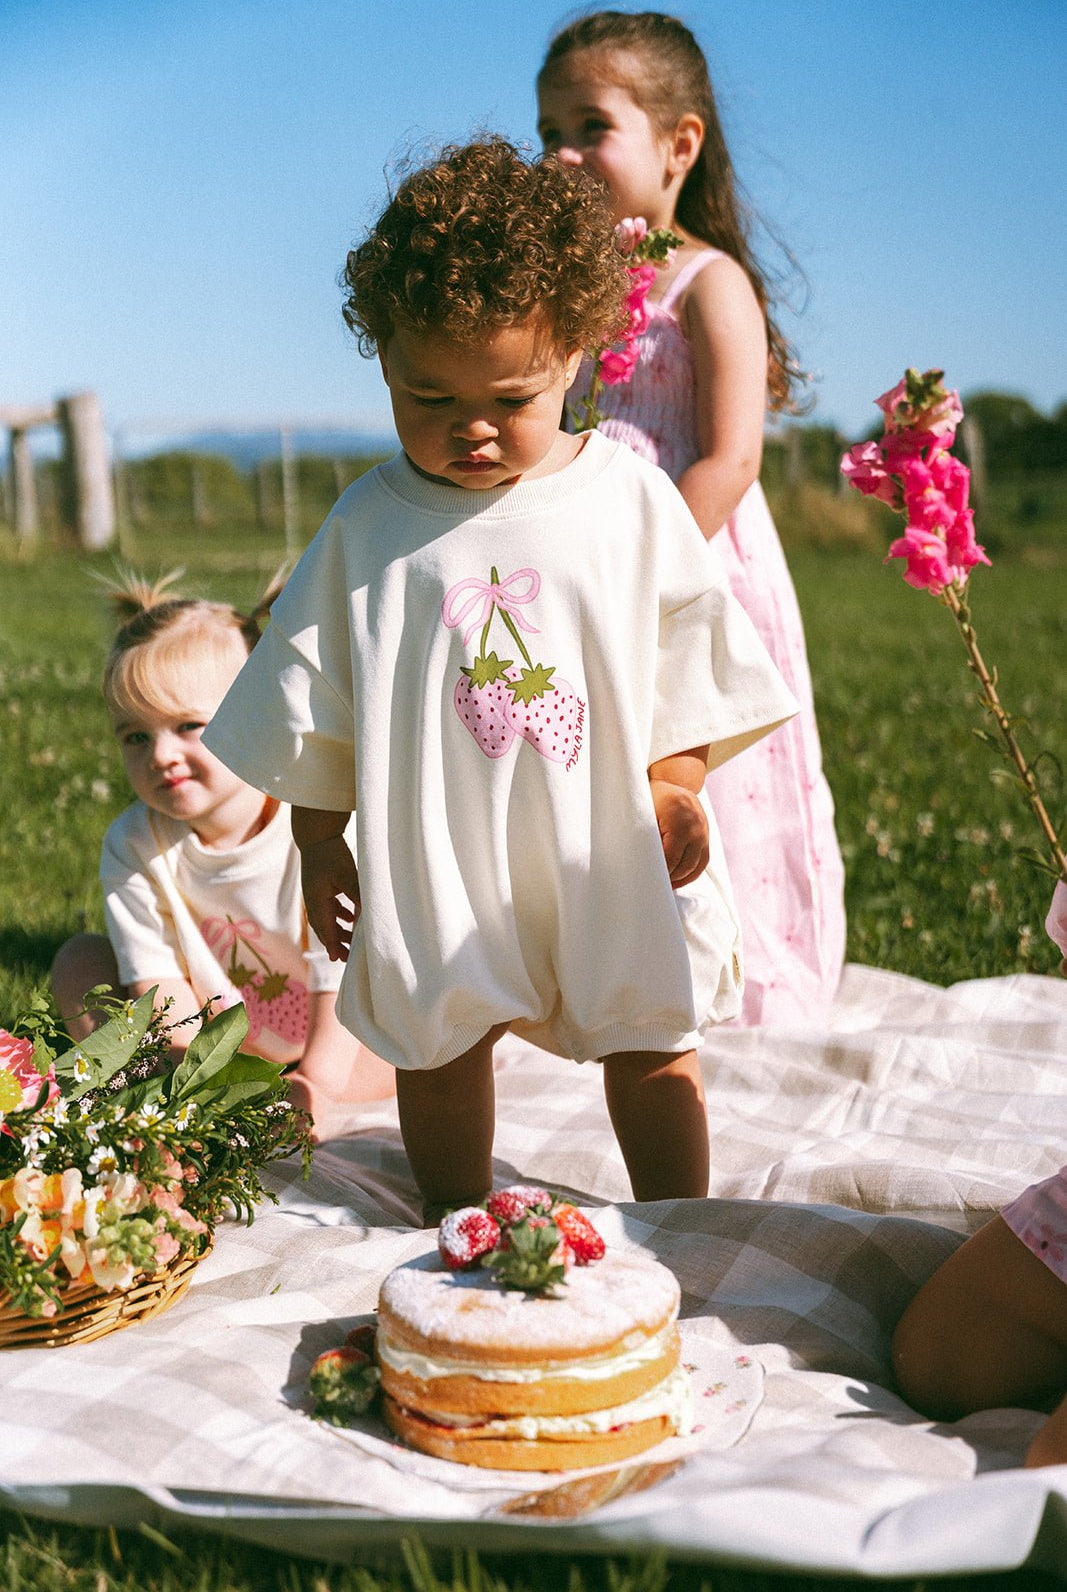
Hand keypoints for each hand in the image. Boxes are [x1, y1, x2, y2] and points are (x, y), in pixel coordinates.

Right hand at [298, 833, 359, 961]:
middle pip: (324, 927)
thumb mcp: (348, 876)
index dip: (332, 945)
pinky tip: (349, 918)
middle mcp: (313, 899)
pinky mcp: (320, 886)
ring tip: (351, 940)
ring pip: (326, 918)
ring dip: (337, 930)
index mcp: (317, 899)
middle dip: (335, 942)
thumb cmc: (332, 853)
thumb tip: (367, 916)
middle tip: (346, 957)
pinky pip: (328, 907)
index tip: (337, 959)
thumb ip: (358, 896)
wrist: (317, 834)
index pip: (325, 928)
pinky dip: (338, 915)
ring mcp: (315, 893)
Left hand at [649, 779, 708, 888]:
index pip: (671, 857)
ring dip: (680, 879)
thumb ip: (645, 837)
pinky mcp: (707, 837)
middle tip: (653, 886)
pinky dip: (691, 873)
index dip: (659, 872)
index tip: (647, 880)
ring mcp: (704, 834)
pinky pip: (702, 862)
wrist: (675, 783)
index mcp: (680, 822)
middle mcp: (697, 829)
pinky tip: (678, 879)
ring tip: (664, 885)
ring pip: (695, 867)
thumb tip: (641, 863)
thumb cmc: (654, 798)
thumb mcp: (645, 813)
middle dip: (669, 878)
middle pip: (684, 865)